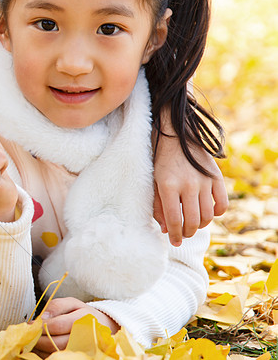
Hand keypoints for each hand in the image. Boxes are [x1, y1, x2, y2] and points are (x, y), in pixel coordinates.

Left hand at [35, 297, 118, 352]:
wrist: (104, 327)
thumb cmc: (84, 314)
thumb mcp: (72, 303)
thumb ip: (56, 306)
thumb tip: (42, 316)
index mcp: (83, 319)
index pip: (57, 325)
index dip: (41, 326)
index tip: (30, 325)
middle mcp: (85, 336)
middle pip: (55, 342)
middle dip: (39, 339)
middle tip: (29, 335)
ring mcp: (83, 349)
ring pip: (57, 352)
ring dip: (41, 348)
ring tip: (34, 342)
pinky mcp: (80, 356)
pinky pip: (60, 357)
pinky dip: (47, 354)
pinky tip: (43, 348)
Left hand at [153, 125, 227, 246]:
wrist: (176, 135)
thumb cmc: (160, 160)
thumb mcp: (153, 182)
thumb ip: (158, 206)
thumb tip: (166, 230)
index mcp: (168, 186)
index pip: (174, 220)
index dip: (175, 235)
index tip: (174, 242)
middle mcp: (188, 185)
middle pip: (193, 221)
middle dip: (187, 232)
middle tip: (183, 234)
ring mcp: (204, 181)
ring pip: (208, 215)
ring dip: (201, 225)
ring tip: (194, 225)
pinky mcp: (216, 177)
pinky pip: (222, 203)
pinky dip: (217, 213)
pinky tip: (208, 213)